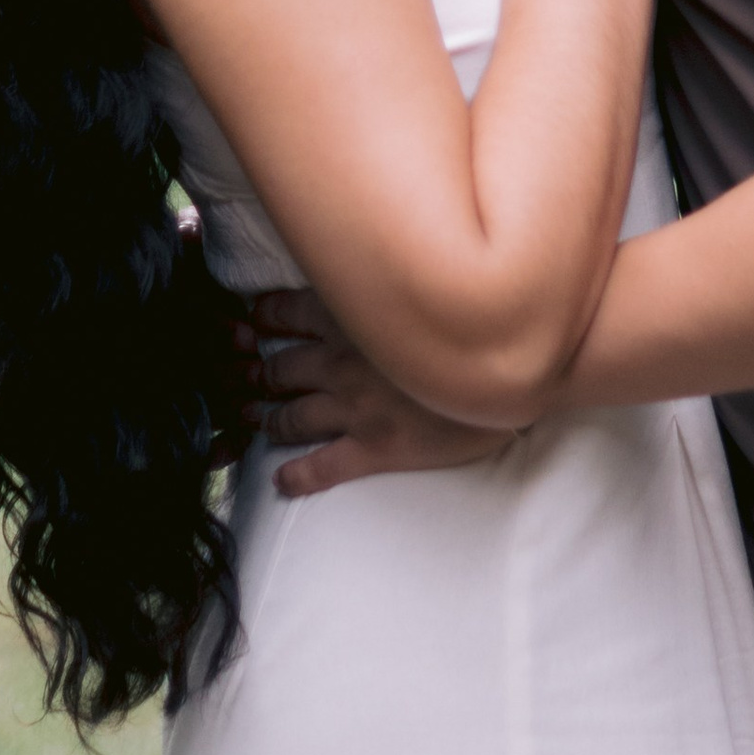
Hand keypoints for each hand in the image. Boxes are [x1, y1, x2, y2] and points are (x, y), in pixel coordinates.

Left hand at [244, 287, 513, 496]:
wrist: (507, 372)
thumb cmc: (470, 324)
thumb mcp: (419, 289)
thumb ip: (385, 283)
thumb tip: (362, 275)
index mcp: (351, 317)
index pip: (285, 311)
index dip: (262, 317)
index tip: (249, 321)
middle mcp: (343, 362)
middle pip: (281, 367)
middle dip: (258, 374)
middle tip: (246, 379)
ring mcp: (355, 408)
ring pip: (292, 416)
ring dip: (268, 419)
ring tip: (257, 421)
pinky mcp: (375, 448)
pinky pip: (321, 467)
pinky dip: (295, 475)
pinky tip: (281, 480)